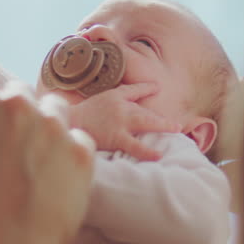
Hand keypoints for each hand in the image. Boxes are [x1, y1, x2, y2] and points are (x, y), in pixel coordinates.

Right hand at [0, 77, 95, 243]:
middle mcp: (15, 103)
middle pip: (21, 94)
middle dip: (19, 115)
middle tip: (16, 148)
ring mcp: (52, 124)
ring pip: (56, 108)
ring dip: (49, 126)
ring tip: (41, 161)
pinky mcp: (81, 150)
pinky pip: (81, 141)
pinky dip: (72, 156)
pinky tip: (59, 181)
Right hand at [62, 83, 180, 160]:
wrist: (66, 124)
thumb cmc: (79, 116)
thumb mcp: (95, 102)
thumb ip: (111, 102)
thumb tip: (124, 108)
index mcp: (113, 96)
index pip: (133, 90)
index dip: (146, 89)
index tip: (157, 88)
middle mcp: (119, 106)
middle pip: (144, 110)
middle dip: (160, 117)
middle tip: (177, 124)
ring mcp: (119, 121)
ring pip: (145, 122)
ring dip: (162, 125)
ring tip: (176, 129)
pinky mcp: (116, 137)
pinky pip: (135, 145)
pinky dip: (147, 150)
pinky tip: (158, 154)